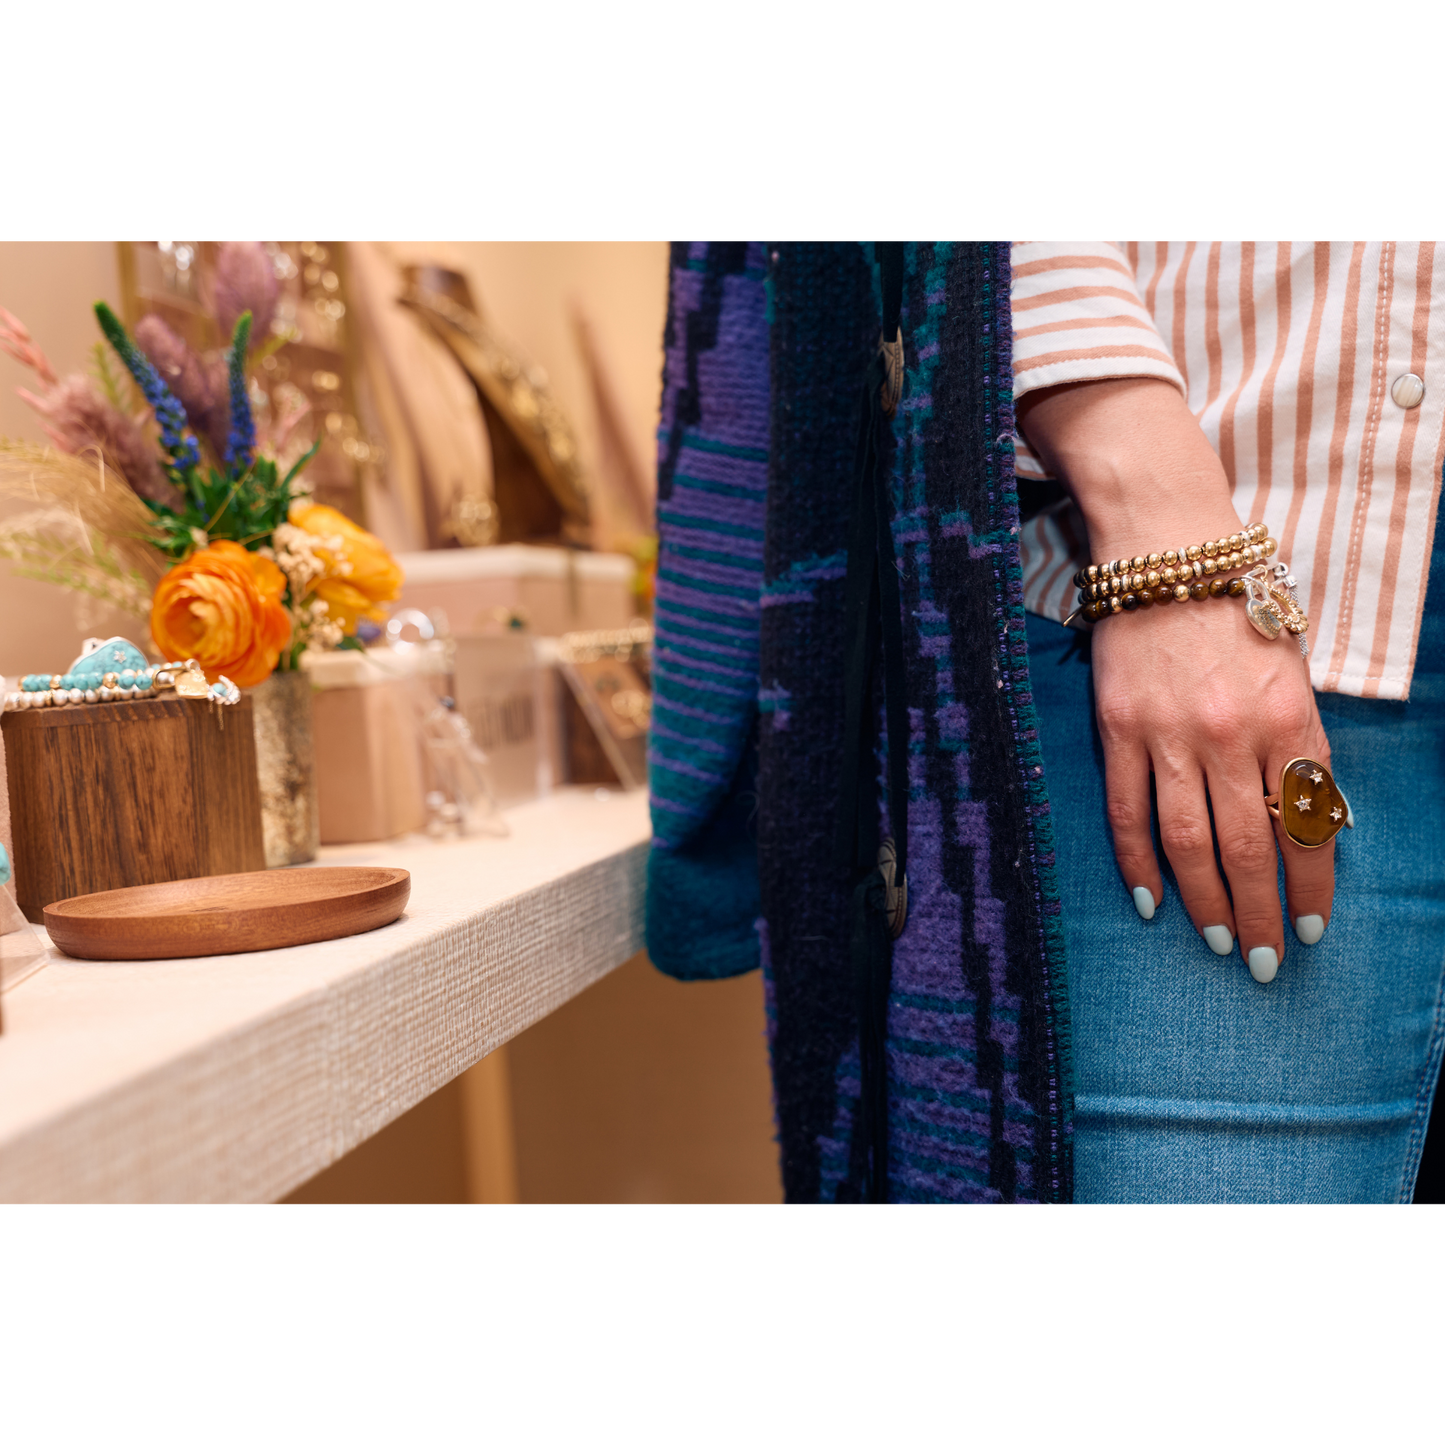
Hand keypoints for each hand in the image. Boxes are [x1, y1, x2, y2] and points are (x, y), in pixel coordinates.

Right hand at [1019, 379, 1333, 979]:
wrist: (1167, 550)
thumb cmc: (1239, 605)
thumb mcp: (1292, 668)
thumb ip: (1300, 743)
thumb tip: (1308, 824)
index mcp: (1289, 717)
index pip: (1308, 825)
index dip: (1313, 885)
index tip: (1315, 925)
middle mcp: (1232, 733)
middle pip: (1250, 848)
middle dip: (1263, 914)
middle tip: (1269, 961)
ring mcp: (1169, 735)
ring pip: (1190, 842)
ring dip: (1207, 902)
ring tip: (1220, 942)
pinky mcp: (1119, 730)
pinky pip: (1128, 812)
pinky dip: (1139, 863)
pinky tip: (1152, 901)